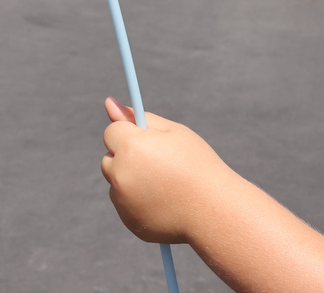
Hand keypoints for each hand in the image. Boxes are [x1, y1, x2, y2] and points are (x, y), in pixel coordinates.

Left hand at [100, 96, 234, 245]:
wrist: (215, 211)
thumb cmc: (197, 164)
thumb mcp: (173, 132)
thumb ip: (137, 118)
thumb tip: (108, 102)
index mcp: (131, 147)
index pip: (112, 132)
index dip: (131, 135)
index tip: (148, 142)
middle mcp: (121, 174)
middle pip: (108, 158)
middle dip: (126, 158)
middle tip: (157, 164)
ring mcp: (123, 201)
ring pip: (116, 183)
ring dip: (130, 180)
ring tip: (164, 185)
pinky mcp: (129, 221)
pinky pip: (125, 204)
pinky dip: (137, 202)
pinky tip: (164, 203)